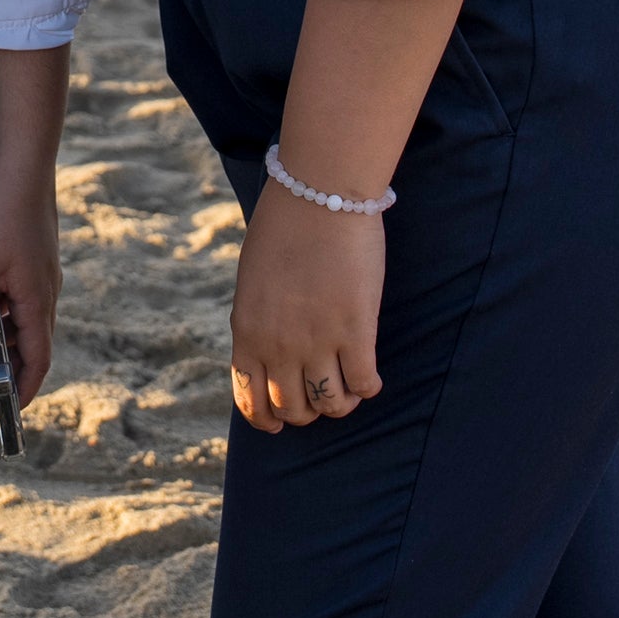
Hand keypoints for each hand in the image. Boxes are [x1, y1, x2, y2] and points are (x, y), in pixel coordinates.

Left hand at [0, 153, 62, 407]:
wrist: (23, 161)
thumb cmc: (3, 208)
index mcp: (37, 298)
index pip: (38, 360)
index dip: (23, 388)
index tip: (5, 407)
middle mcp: (44, 291)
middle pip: (28, 344)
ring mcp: (39, 273)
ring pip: (19, 319)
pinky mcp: (29, 257)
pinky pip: (14, 296)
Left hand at [228, 186, 385, 431]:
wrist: (317, 196)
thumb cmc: (284, 230)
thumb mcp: (252, 282)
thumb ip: (256, 321)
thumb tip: (265, 351)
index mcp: (247, 332)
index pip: (251, 399)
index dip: (267, 419)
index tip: (280, 421)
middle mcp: (278, 345)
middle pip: (293, 408)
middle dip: (308, 411)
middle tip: (321, 396)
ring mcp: (317, 341)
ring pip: (331, 404)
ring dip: (340, 403)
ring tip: (348, 389)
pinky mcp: (356, 331)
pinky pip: (364, 383)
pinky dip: (368, 388)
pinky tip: (370, 376)